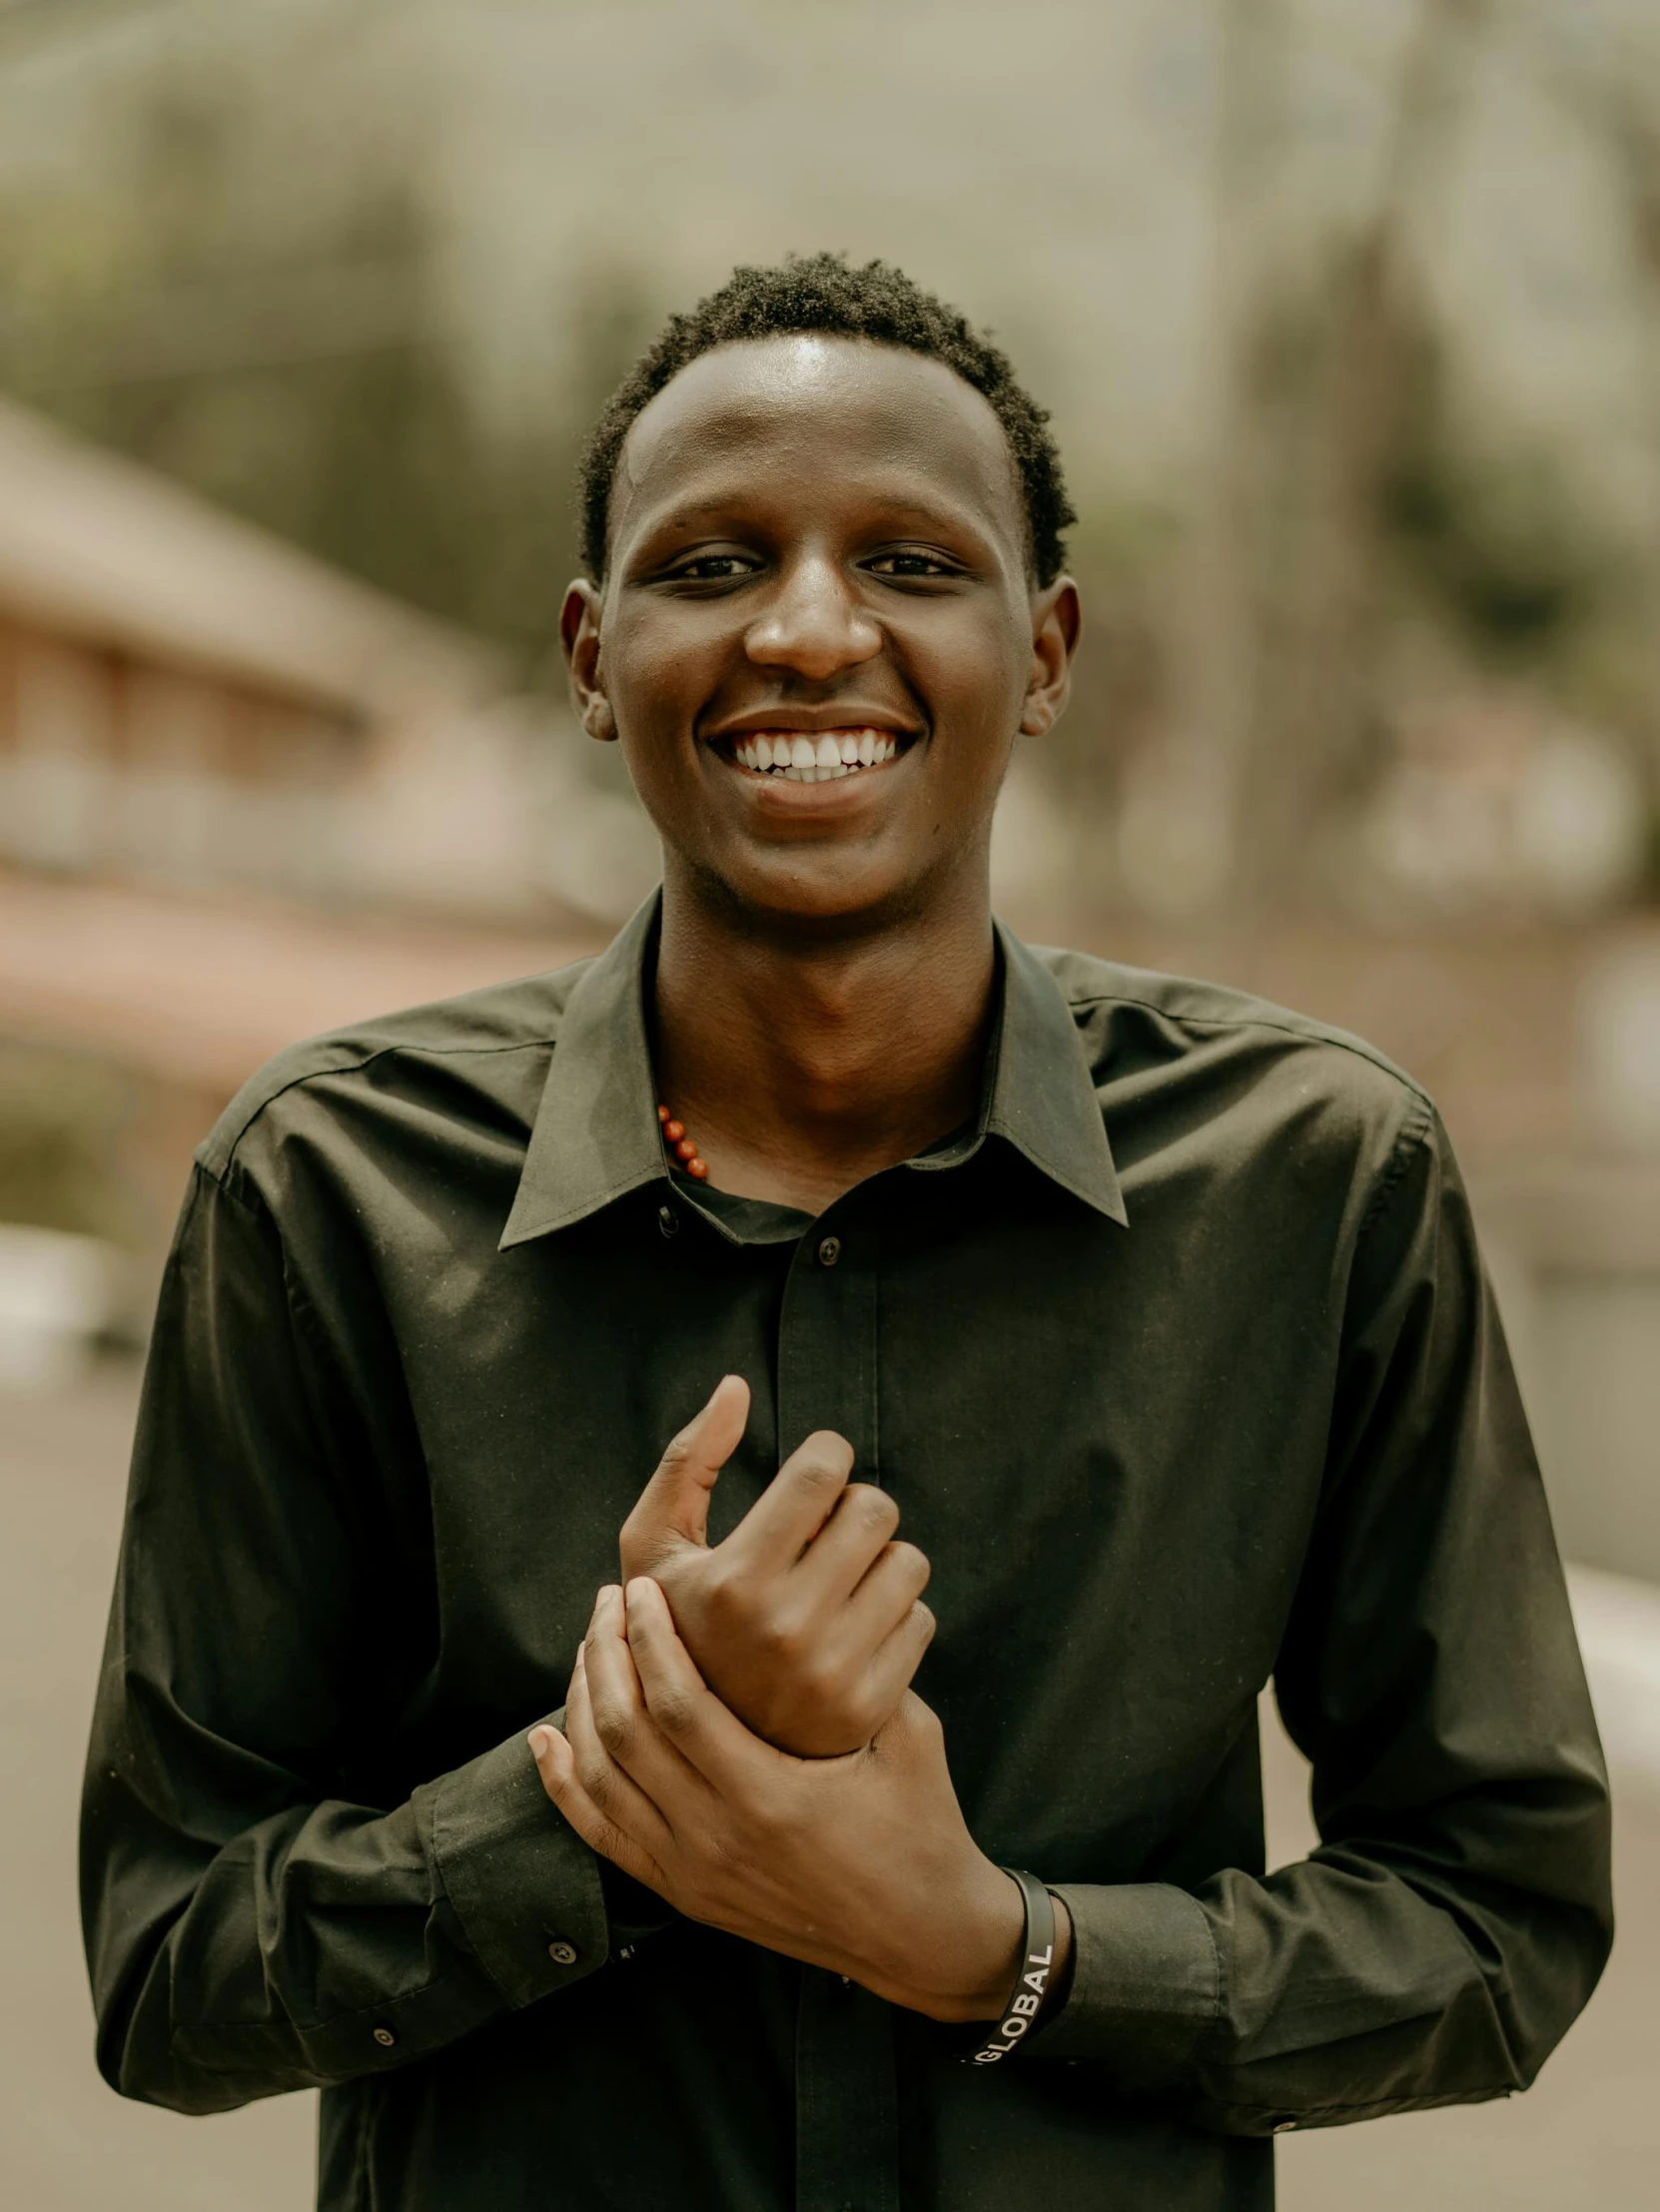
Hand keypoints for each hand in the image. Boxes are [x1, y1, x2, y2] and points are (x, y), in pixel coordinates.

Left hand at [530, 1580, 1031, 2021]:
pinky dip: (565, 1784)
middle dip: (608, 1655)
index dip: (651, 1639)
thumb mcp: (908, 1738)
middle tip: (611, 1599)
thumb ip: (867, 1668)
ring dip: (584, 1704)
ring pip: (603, 1778)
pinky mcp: (684, 1894)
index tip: (644, 1587)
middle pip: (625, 1734)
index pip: (678, 1704)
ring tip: (593, 1646)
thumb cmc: (921, 1825)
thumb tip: (826, 1587)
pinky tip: (545, 1739)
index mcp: (770, 1799)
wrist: (920, 1935)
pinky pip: (603, 1835)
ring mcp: (693, 1874)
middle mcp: (718, 1841)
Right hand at [619, 1376, 933, 1756]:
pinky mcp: (872, 1705)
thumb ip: (686, 1458)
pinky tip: (852, 1631)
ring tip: (839, 1581)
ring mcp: (834, 1672)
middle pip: (875, 1509)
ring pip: (909, 1561)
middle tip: (826, 1532)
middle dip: (854, 1508)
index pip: (823, 1469)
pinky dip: (895, 1615)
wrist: (696, 1749)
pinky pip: (922, 1618)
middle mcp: (787, 1627)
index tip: (816, 1475)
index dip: (827, 1456)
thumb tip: (736, 1385)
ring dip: (880, 1559)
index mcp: (734, 1579)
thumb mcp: (654, 1545)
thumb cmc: (675, 1624)